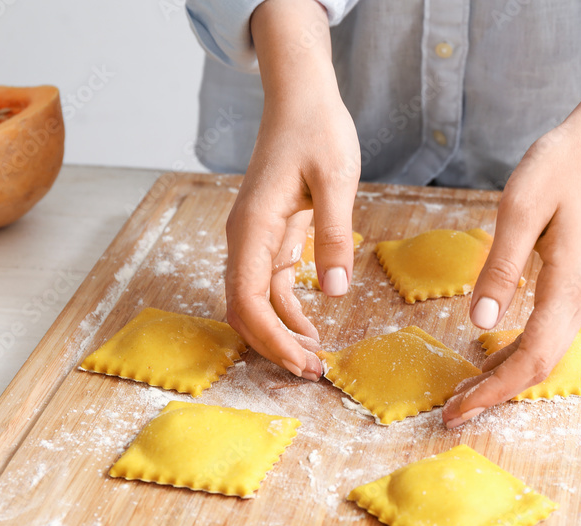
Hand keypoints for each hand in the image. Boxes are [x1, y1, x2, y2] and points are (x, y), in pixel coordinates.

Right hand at [224, 0, 359, 380]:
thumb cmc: (317, 130)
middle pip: (244, 308)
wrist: (302, 97)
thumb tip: (334, 292)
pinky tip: (310, 330)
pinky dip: (287, 312)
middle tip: (313, 372)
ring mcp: (256, 239)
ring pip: (255, 302)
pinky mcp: (273, 237)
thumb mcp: (336, 180)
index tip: (304, 362)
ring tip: (314, 360)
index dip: (271, 338)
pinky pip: (271, 286)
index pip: (247, 299)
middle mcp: (244, 237)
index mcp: (252, 226)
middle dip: (273, 345)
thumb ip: (333, 235)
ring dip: (280, 333)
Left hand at [442, 114, 580, 426]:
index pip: (532, 358)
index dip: (494, 390)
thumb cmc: (563, 165)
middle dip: (495, 393)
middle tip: (452, 410)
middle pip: (540, 366)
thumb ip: (501, 268)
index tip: (457, 410)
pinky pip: (548, 333)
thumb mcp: (520, 209)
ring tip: (465, 390)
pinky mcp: (578, 284)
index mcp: (568, 285)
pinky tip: (491, 355)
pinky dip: (518, 352)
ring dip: (505, 376)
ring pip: (545, 353)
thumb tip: (480, 322)